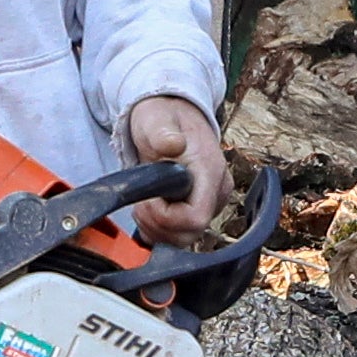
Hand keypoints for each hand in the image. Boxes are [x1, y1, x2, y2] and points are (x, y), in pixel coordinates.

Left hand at [120, 93, 229, 244]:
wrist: (170, 117)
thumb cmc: (163, 118)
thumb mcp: (156, 119)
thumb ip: (163, 133)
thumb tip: (172, 144)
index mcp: (210, 171)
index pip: (196, 217)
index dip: (166, 217)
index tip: (148, 200)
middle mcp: (216, 192)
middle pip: (190, 233)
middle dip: (157, 224)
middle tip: (141, 204)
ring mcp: (208, 203)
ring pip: (184, 239)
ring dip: (156, 229)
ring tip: (143, 206)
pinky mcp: (198, 210)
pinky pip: (180, 236)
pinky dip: (159, 231)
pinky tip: (149, 212)